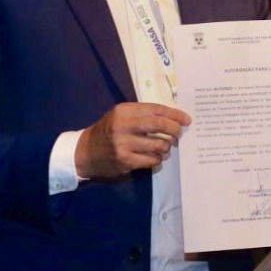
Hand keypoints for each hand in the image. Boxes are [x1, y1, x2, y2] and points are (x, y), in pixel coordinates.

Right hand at [75, 102, 191, 180]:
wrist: (84, 152)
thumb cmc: (108, 131)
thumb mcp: (120, 115)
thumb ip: (142, 114)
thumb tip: (172, 116)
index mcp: (124, 111)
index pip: (156, 109)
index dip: (174, 114)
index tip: (186, 119)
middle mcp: (123, 126)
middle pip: (160, 124)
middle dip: (175, 129)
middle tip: (179, 133)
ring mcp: (123, 144)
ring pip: (159, 144)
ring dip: (167, 146)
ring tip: (165, 146)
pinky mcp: (125, 161)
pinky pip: (152, 160)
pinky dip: (158, 158)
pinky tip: (155, 156)